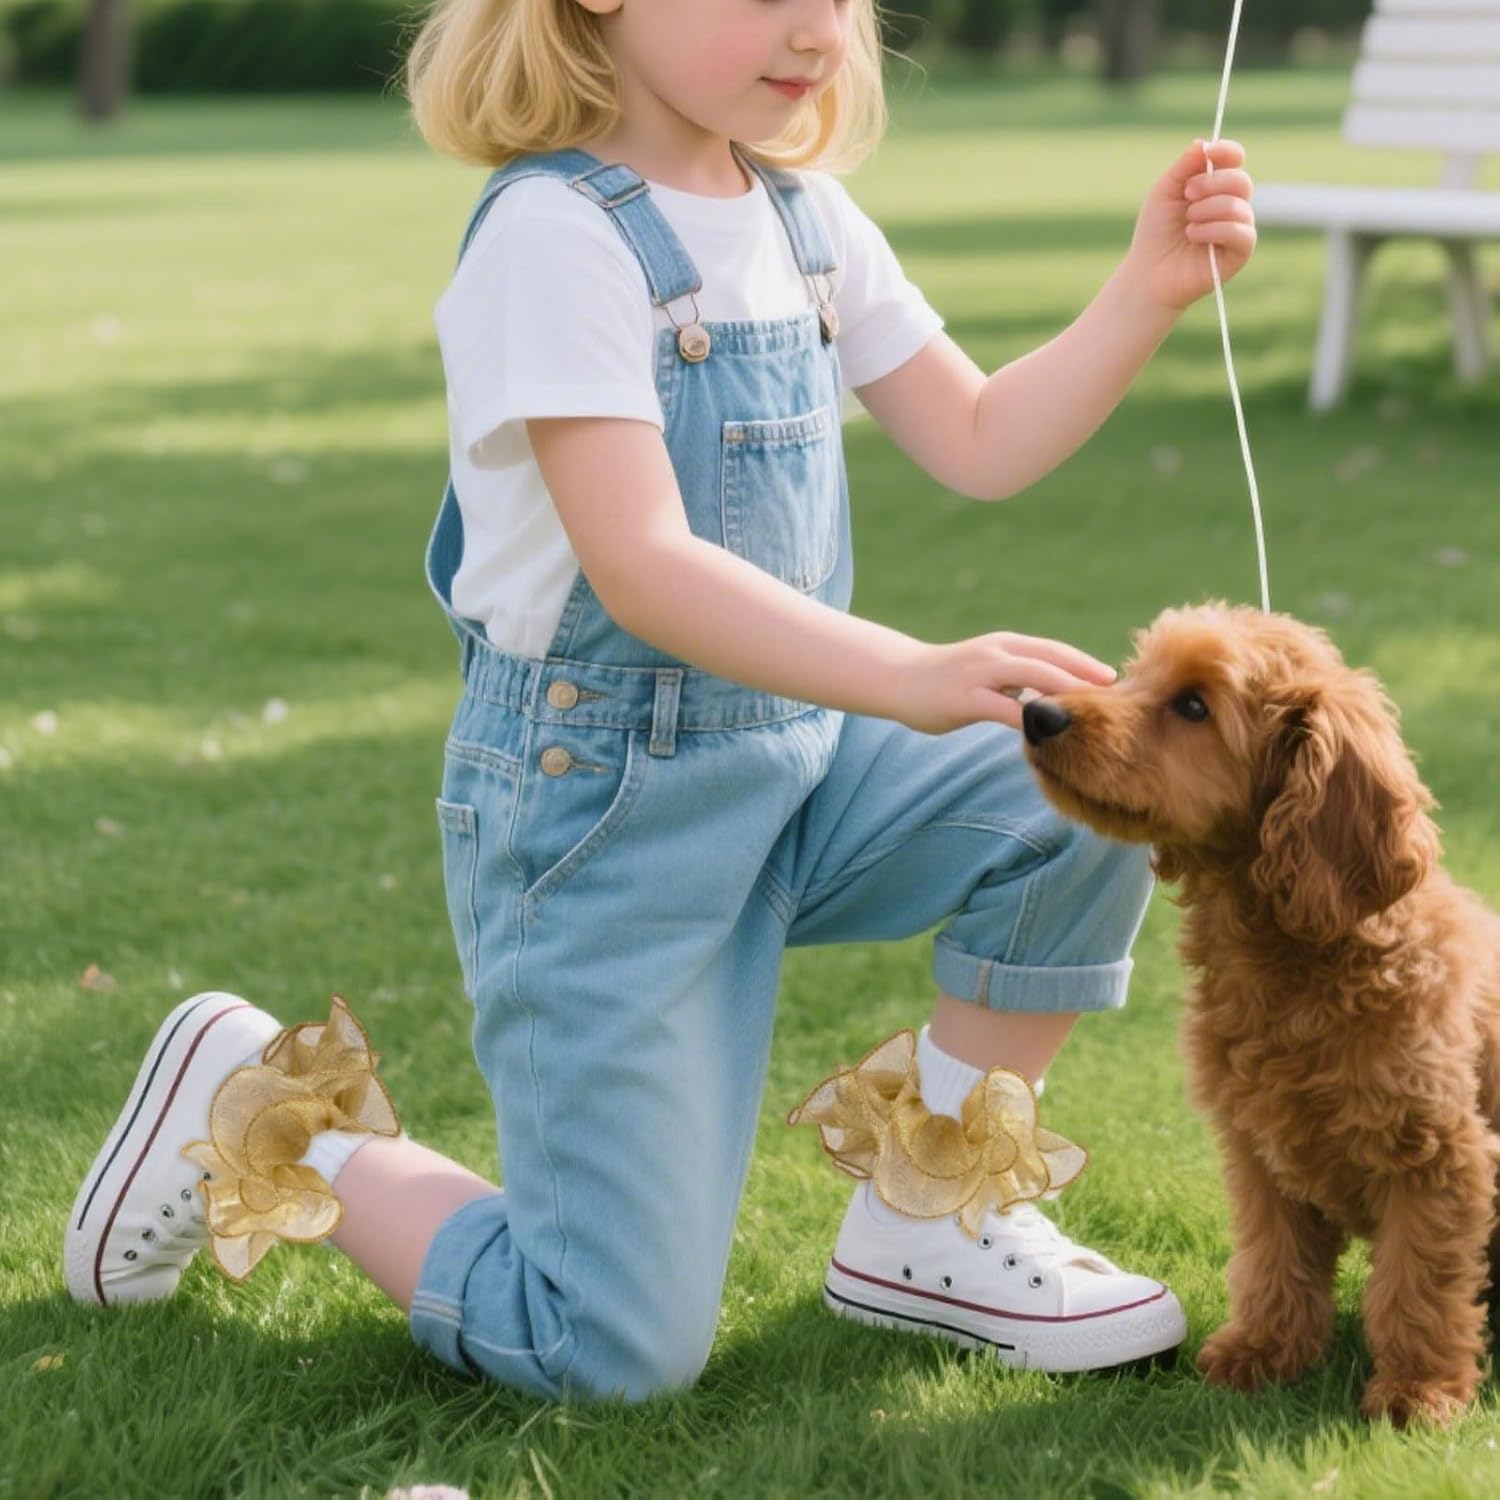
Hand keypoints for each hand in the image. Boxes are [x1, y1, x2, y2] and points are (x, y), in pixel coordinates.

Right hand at [892, 632, 1117, 735]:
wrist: (897, 678)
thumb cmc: (947, 680)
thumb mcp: (988, 673)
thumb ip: (1019, 682)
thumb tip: (1055, 700)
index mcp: (1006, 645)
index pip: (1054, 650)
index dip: (1085, 662)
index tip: (1114, 680)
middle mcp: (996, 652)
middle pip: (1051, 658)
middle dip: (1085, 673)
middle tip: (1116, 690)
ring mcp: (979, 673)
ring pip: (1032, 676)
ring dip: (1065, 690)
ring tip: (1094, 707)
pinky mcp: (964, 697)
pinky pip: (1003, 708)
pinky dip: (1029, 719)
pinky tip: (1048, 733)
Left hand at [1122, 139, 1256, 312]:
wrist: (1148, 273)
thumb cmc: (1156, 233)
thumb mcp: (1165, 192)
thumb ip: (1184, 167)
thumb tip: (1203, 143)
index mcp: (1217, 186)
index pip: (1235, 160)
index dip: (1226, 152)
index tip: (1207, 153)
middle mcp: (1232, 205)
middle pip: (1241, 180)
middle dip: (1211, 184)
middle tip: (1186, 195)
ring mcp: (1238, 229)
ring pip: (1239, 205)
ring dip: (1208, 209)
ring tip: (1187, 223)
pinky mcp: (1240, 253)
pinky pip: (1241, 232)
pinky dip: (1214, 229)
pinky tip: (1193, 235)